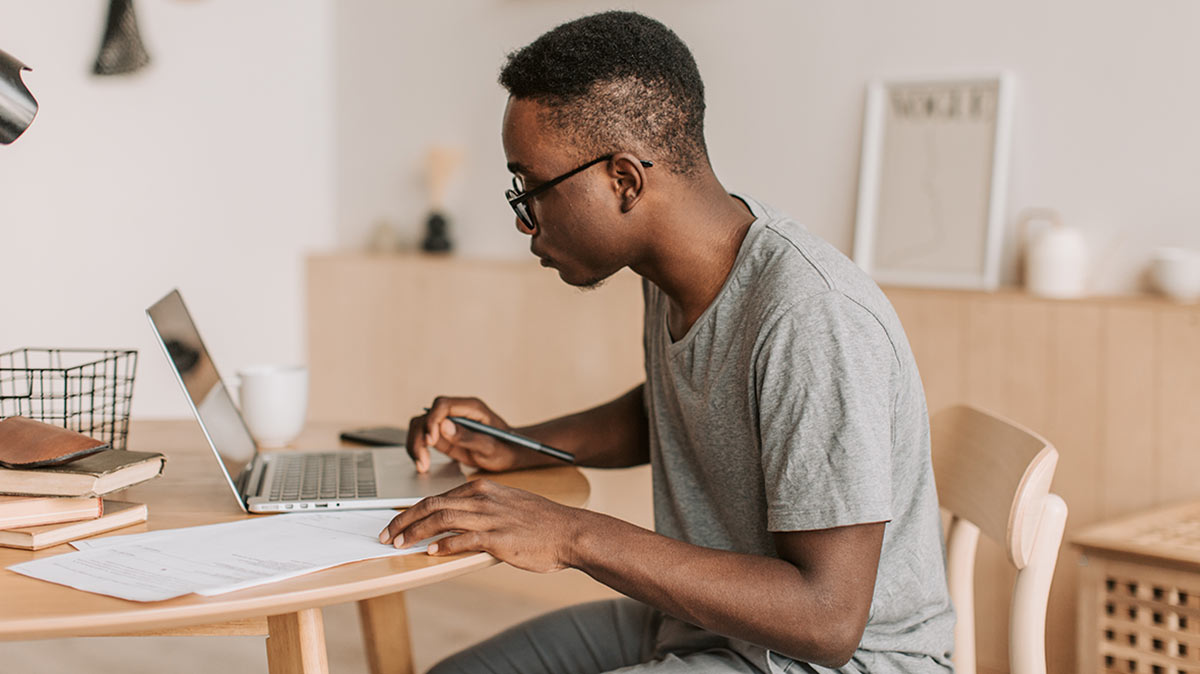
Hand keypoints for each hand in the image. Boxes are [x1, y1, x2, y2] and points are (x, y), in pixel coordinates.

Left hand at [377, 479, 586, 572]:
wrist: (570, 532)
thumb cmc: (542, 523)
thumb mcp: (508, 505)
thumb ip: (482, 510)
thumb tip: (456, 524)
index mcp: (483, 489)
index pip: (437, 497)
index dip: (412, 511)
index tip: (397, 523)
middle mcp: (483, 499)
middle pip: (431, 505)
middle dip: (404, 520)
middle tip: (387, 535)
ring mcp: (490, 518)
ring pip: (441, 519)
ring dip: (415, 533)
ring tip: (400, 545)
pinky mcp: (498, 538)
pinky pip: (462, 540)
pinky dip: (443, 546)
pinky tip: (431, 553)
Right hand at [406, 396, 531, 472]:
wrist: (510, 454)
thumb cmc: (505, 448)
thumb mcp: (490, 447)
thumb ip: (468, 437)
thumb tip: (444, 426)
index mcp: (471, 407)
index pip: (442, 405)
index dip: (432, 421)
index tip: (431, 441)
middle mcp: (457, 412)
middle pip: (427, 416)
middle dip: (420, 437)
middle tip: (423, 460)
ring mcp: (448, 423)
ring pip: (420, 426)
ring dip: (416, 444)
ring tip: (422, 466)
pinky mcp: (443, 435)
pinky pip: (423, 437)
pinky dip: (418, 450)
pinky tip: (422, 465)